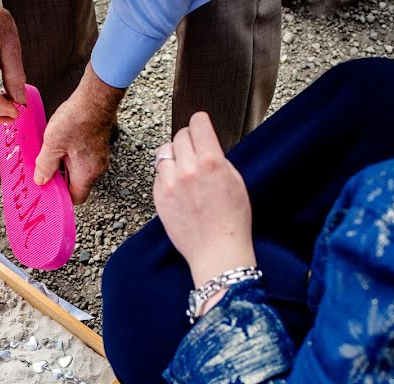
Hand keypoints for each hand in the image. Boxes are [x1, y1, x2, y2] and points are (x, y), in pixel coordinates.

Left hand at [34, 64, 124, 204]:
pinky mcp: (97, 145)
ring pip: (78, 170)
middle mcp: (96, 168)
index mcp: (86, 173)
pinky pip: (82, 158)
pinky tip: (58, 144)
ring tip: (48, 155)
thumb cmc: (77, 120)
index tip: (46, 190)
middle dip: (59, 180)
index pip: (76, 198)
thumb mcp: (53, 144)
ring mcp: (99, 156)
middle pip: (76, 184)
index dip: (61, 198)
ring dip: (63, 166)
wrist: (97, 97)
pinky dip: (70, 156)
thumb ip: (45, 165)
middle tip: (42, 171)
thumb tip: (41, 181)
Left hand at [154, 112, 256, 303]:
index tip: (200, 124)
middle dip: (188, 139)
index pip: (197, 123)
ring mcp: (170, 184)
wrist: (217, 251)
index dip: (200, 122)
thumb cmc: (232, 221)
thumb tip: (206, 146)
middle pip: (179, 136)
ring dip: (174, 155)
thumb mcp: (235, 181)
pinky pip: (158, 175)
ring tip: (183, 166)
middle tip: (194, 148)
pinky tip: (178, 186)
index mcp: (211, 161)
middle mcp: (188, 169)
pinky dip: (166, 175)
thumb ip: (219, 160)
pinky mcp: (159, 198)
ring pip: (164, 153)